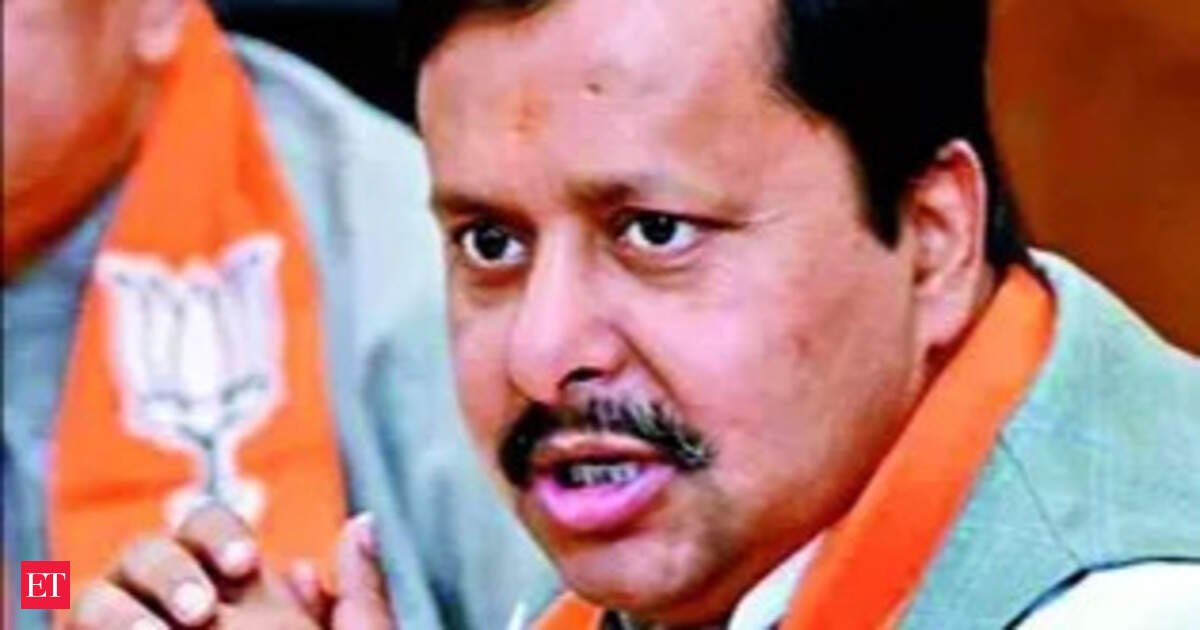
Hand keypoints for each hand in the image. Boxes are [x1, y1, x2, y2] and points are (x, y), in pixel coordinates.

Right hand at [68, 504, 394, 628]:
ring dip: (117, 614)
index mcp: (229, 588)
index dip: (216, 534)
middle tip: (201, 614)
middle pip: (145, 554)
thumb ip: (360, 596)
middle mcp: (170, 606)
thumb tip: (362, 524)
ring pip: (96, 599)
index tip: (247, 565)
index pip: (203, 525)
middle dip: (169, 571)